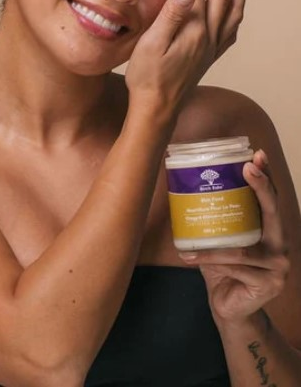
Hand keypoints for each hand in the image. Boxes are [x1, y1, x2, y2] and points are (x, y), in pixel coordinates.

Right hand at [126, 0, 249, 111]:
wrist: (157, 108)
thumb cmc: (148, 77)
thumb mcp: (152, 44)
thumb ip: (171, 15)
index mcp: (194, 28)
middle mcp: (209, 35)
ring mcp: (212, 46)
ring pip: (233, 10)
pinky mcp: (209, 56)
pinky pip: (231, 31)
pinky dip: (237, 14)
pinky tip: (237, 9)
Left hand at [179, 150, 289, 322]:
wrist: (228, 306)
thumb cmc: (221, 268)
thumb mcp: (216, 240)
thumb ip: (211, 220)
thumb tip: (182, 185)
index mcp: (268, 232)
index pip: (268, 200)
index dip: (265, 177)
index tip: (257, 155)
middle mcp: (279, 245)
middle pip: (271, 212)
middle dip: (260, 187)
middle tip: (247, 168)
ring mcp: (278, 266)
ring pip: (242, 248)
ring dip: (212, 247)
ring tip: (188, 245)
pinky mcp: (269, 283)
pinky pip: (234, 267)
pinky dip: (210, 261)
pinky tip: (191, 259)